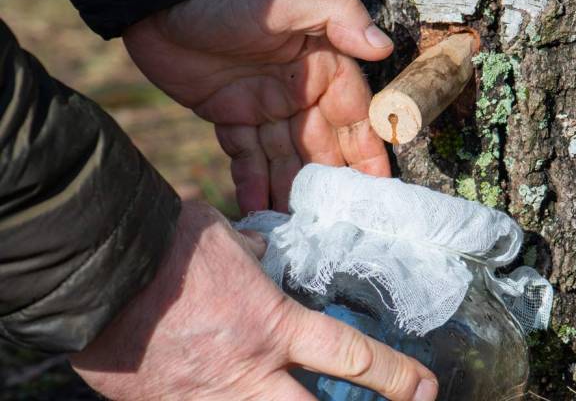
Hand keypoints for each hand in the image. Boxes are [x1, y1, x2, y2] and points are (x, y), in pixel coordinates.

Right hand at [70, 201, 437, 400]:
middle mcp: (249, 373)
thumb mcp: (231, 243)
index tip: (425, 389)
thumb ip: (260, 262)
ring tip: (294, 400)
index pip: (353, 359)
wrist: (97, 269)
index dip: (398, 379)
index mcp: (273, 325)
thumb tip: (268, 263)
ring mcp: (207, 400)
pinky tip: (226, 391)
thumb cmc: (169, 245)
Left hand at [123, 0, 393, 212]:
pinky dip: (252, 184)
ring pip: (285, 158)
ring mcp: (264, 105)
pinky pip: (246, 157)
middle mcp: (299, 90)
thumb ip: (340, 16)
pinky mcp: (229, 115)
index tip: (378, 191)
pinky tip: (258, 214)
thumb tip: (383, 46)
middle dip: (329, 184)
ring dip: (291, 192)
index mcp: (322, 65)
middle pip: (321, 146)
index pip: (353, 117)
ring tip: (296, 230)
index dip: (367, 153)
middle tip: (335, 227)